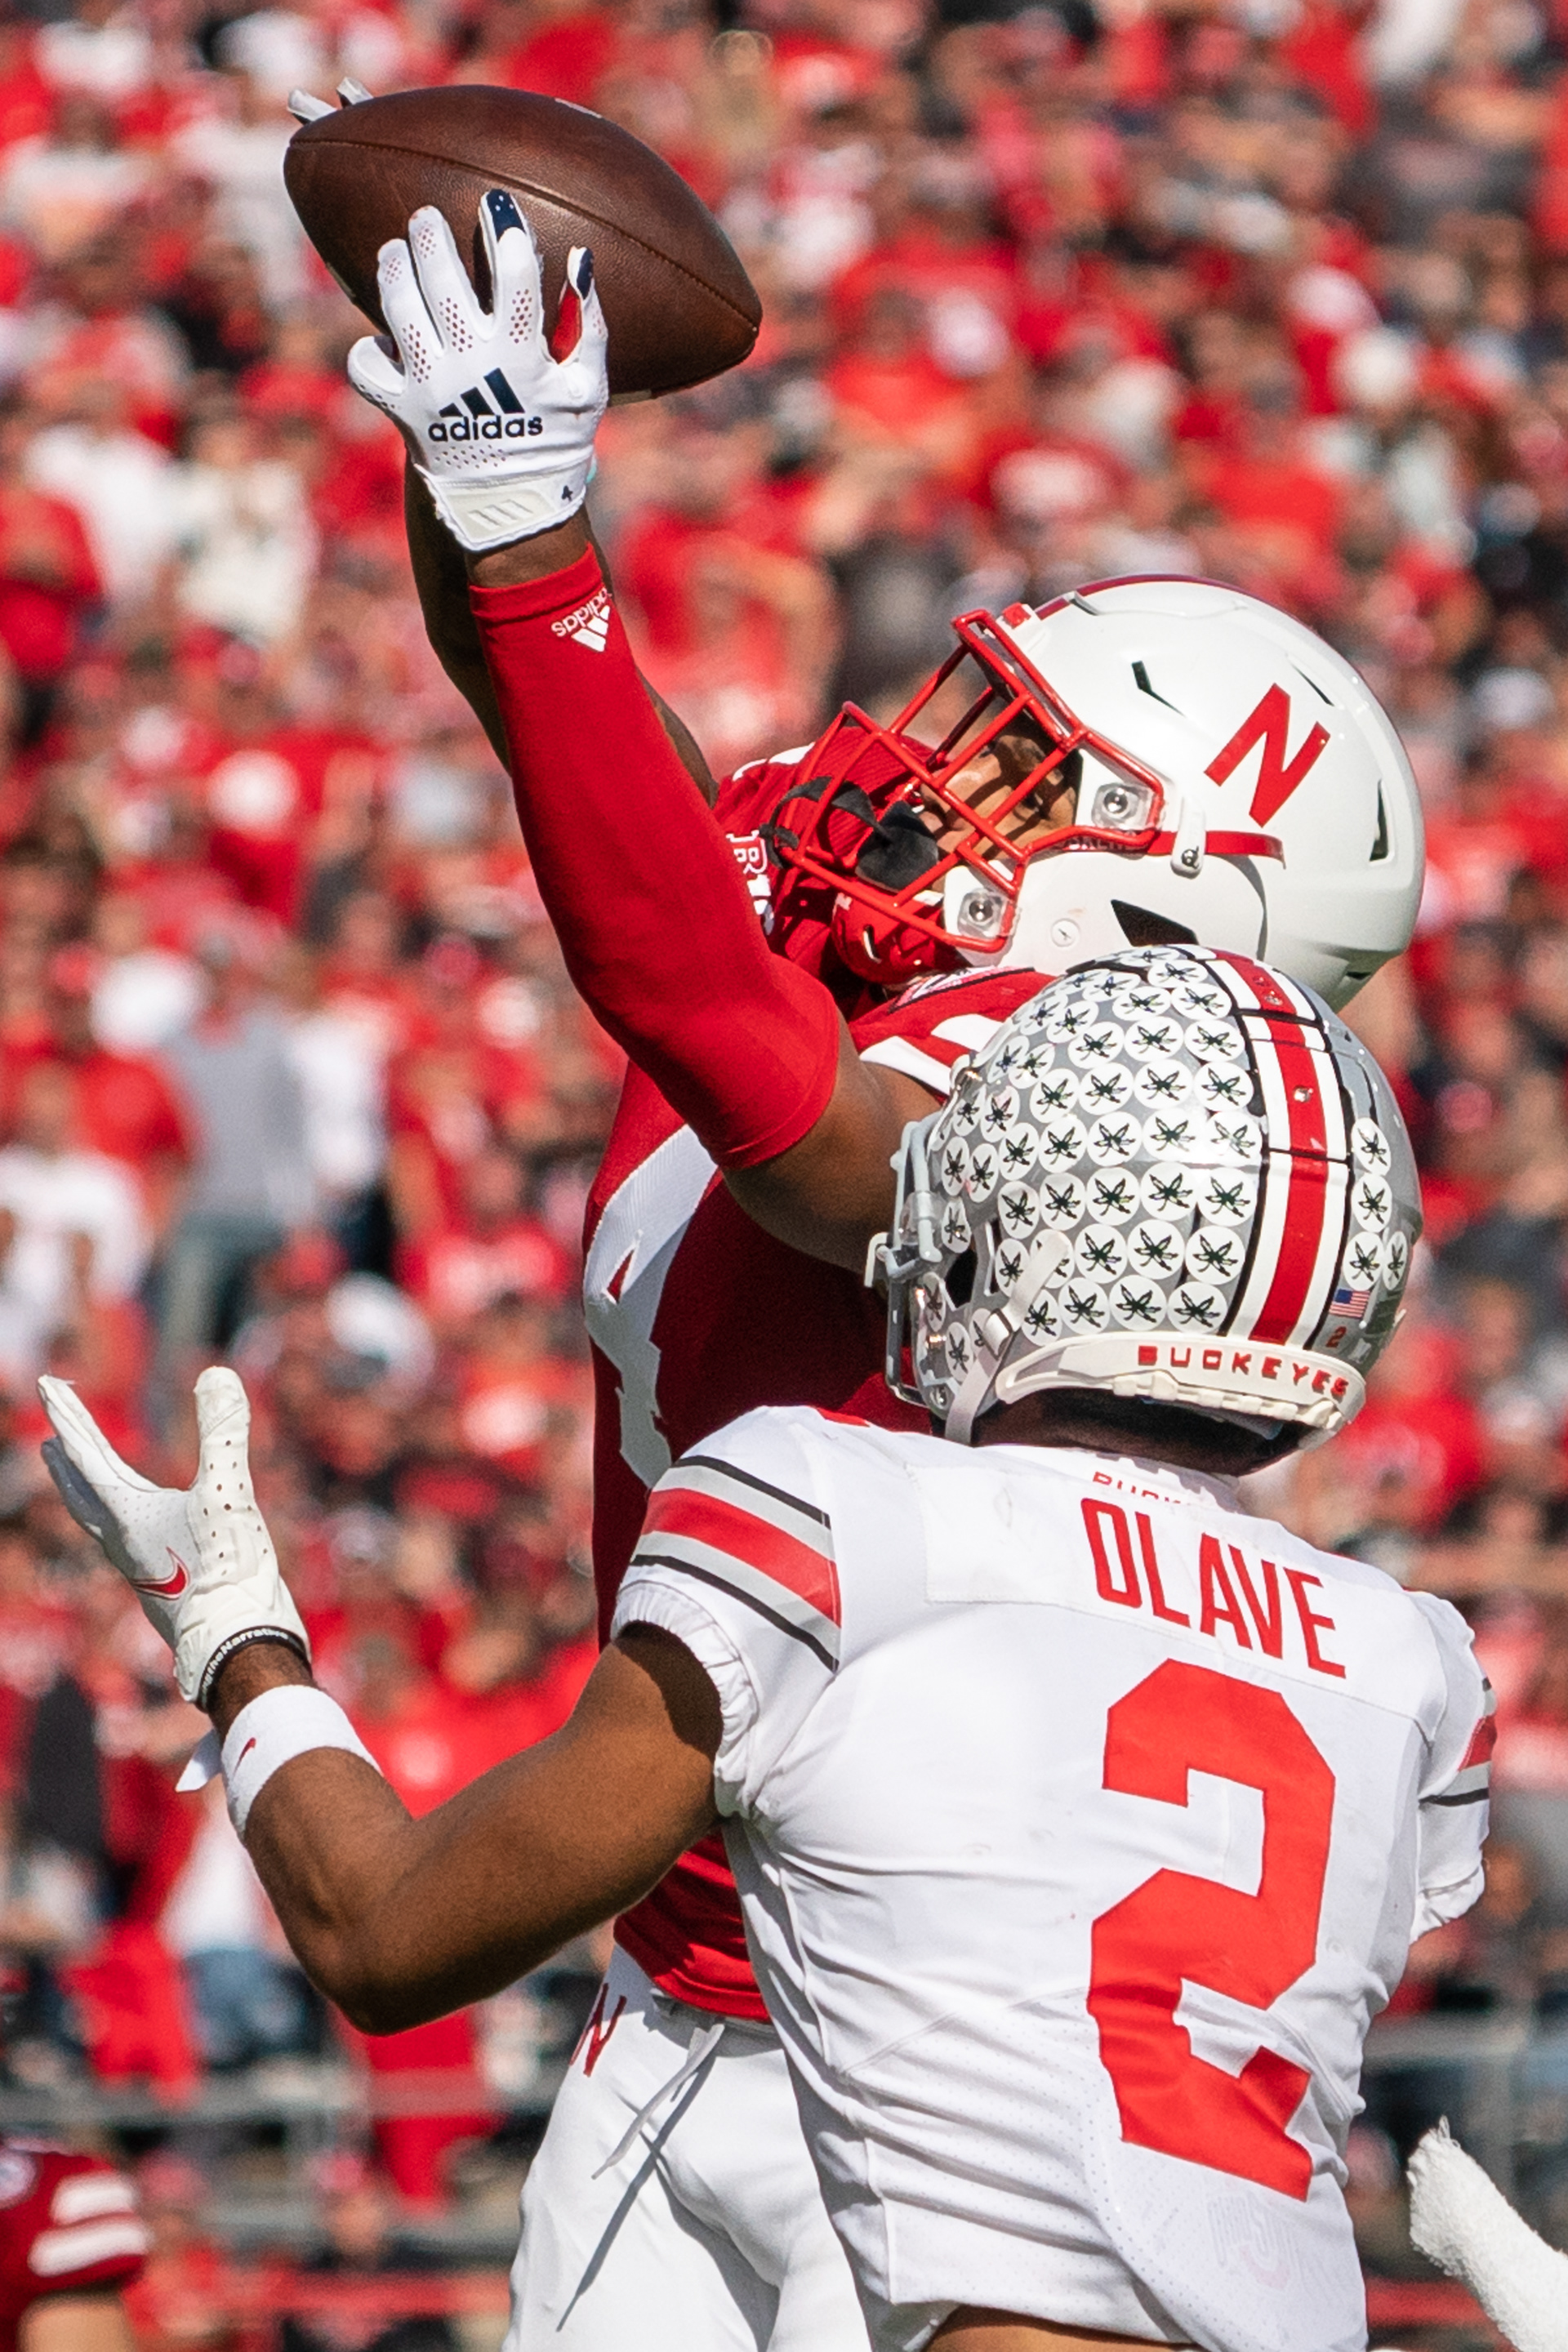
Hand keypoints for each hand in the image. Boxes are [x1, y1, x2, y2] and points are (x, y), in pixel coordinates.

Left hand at [38, 1367, 308, 1707]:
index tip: (46, 1384)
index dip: (67, 1415)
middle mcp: (123, 1542)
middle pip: (81, 1489)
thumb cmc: (227, 1575)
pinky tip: (145, 1520)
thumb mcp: (229, 1494)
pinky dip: (121, 1514)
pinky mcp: (164, 1582)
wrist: (237, 1648)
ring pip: (100, 1517)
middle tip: (48, 1433)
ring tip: (81, 1473)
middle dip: (66, 1456)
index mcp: (126, 1517)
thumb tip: (218, 1374)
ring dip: (85, 1487)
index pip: (85, 1455)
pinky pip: (128, 1537)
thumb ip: (224, 1433)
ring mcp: (142, 1566)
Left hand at [348, 192, 607, 552]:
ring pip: (396, 305)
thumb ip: (589, 325)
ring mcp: (430, 386)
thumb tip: (579, 259)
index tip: (497, 206)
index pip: (514, 277)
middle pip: (441, 278)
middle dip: (430, 234)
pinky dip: (370, 346)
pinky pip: (366, 364)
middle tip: (426, 218)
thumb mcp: (588, 386)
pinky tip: (389, 339)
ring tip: (396, 252)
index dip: (505, 232)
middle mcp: (471, 366)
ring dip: (392, 267)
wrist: (513, 506)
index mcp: (522, 356)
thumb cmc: (555, 435)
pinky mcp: (400, 408)